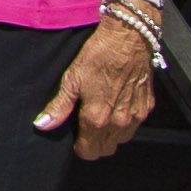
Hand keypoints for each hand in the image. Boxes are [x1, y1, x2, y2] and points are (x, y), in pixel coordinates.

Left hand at [38, 13, 158, 163]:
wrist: (128, 38)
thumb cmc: (97, 56)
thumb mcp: (72, 79)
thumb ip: (59, 107)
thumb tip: (42, 125)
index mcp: (97, 119)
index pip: (88, 152)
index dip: (79, 147)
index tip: (74, 136)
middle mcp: (119, 123)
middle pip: (106, 150)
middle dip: (95, 144)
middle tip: (85, 126)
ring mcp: (136, 116)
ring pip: (121, 140)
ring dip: (110, 135)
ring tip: (101, 115)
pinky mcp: (148, 106)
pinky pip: (134, 125)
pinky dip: (125, 122)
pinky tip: (116, 105)